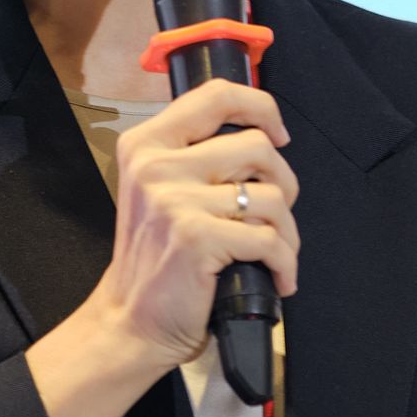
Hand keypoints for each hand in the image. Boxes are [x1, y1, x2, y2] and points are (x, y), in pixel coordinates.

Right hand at [87, 78, 300, 370]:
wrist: (129, 322)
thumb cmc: (155, 259)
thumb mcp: (159, 190)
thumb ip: (195, 156)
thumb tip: (262, 137)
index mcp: (146, 144)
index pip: (216, 95)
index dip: (261, 107)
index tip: (278, 133)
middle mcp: (155, 165)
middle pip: (257, 147)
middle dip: (283, 183)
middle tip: (275, 214)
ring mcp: (174, 200)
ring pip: (272, 196)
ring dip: (287, 232)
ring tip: (275, 253)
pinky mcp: (197, 237)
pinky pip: (269, 239)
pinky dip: (284, 263)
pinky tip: (277, 278)